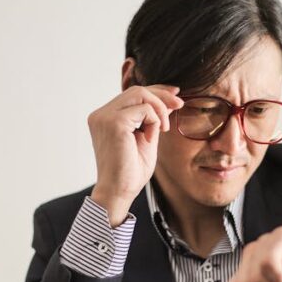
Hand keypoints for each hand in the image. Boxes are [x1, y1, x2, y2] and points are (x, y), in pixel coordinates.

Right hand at [87, 84, 183, 224]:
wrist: (119, 192)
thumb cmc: (130, 172)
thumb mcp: (145, 138)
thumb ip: (151, 119)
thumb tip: (168, 100)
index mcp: (105, 118)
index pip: (132, 94)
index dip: (155, 91)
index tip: (175, 95)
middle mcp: (101, 115)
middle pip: (136, 90)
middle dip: (162, 95)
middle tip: (180, 106)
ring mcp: (105, 117)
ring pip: (140, 94)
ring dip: (159, 109)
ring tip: (164, 129)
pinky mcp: (114, 123)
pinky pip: (144, 109)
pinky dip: (154, 121)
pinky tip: (151, 139)